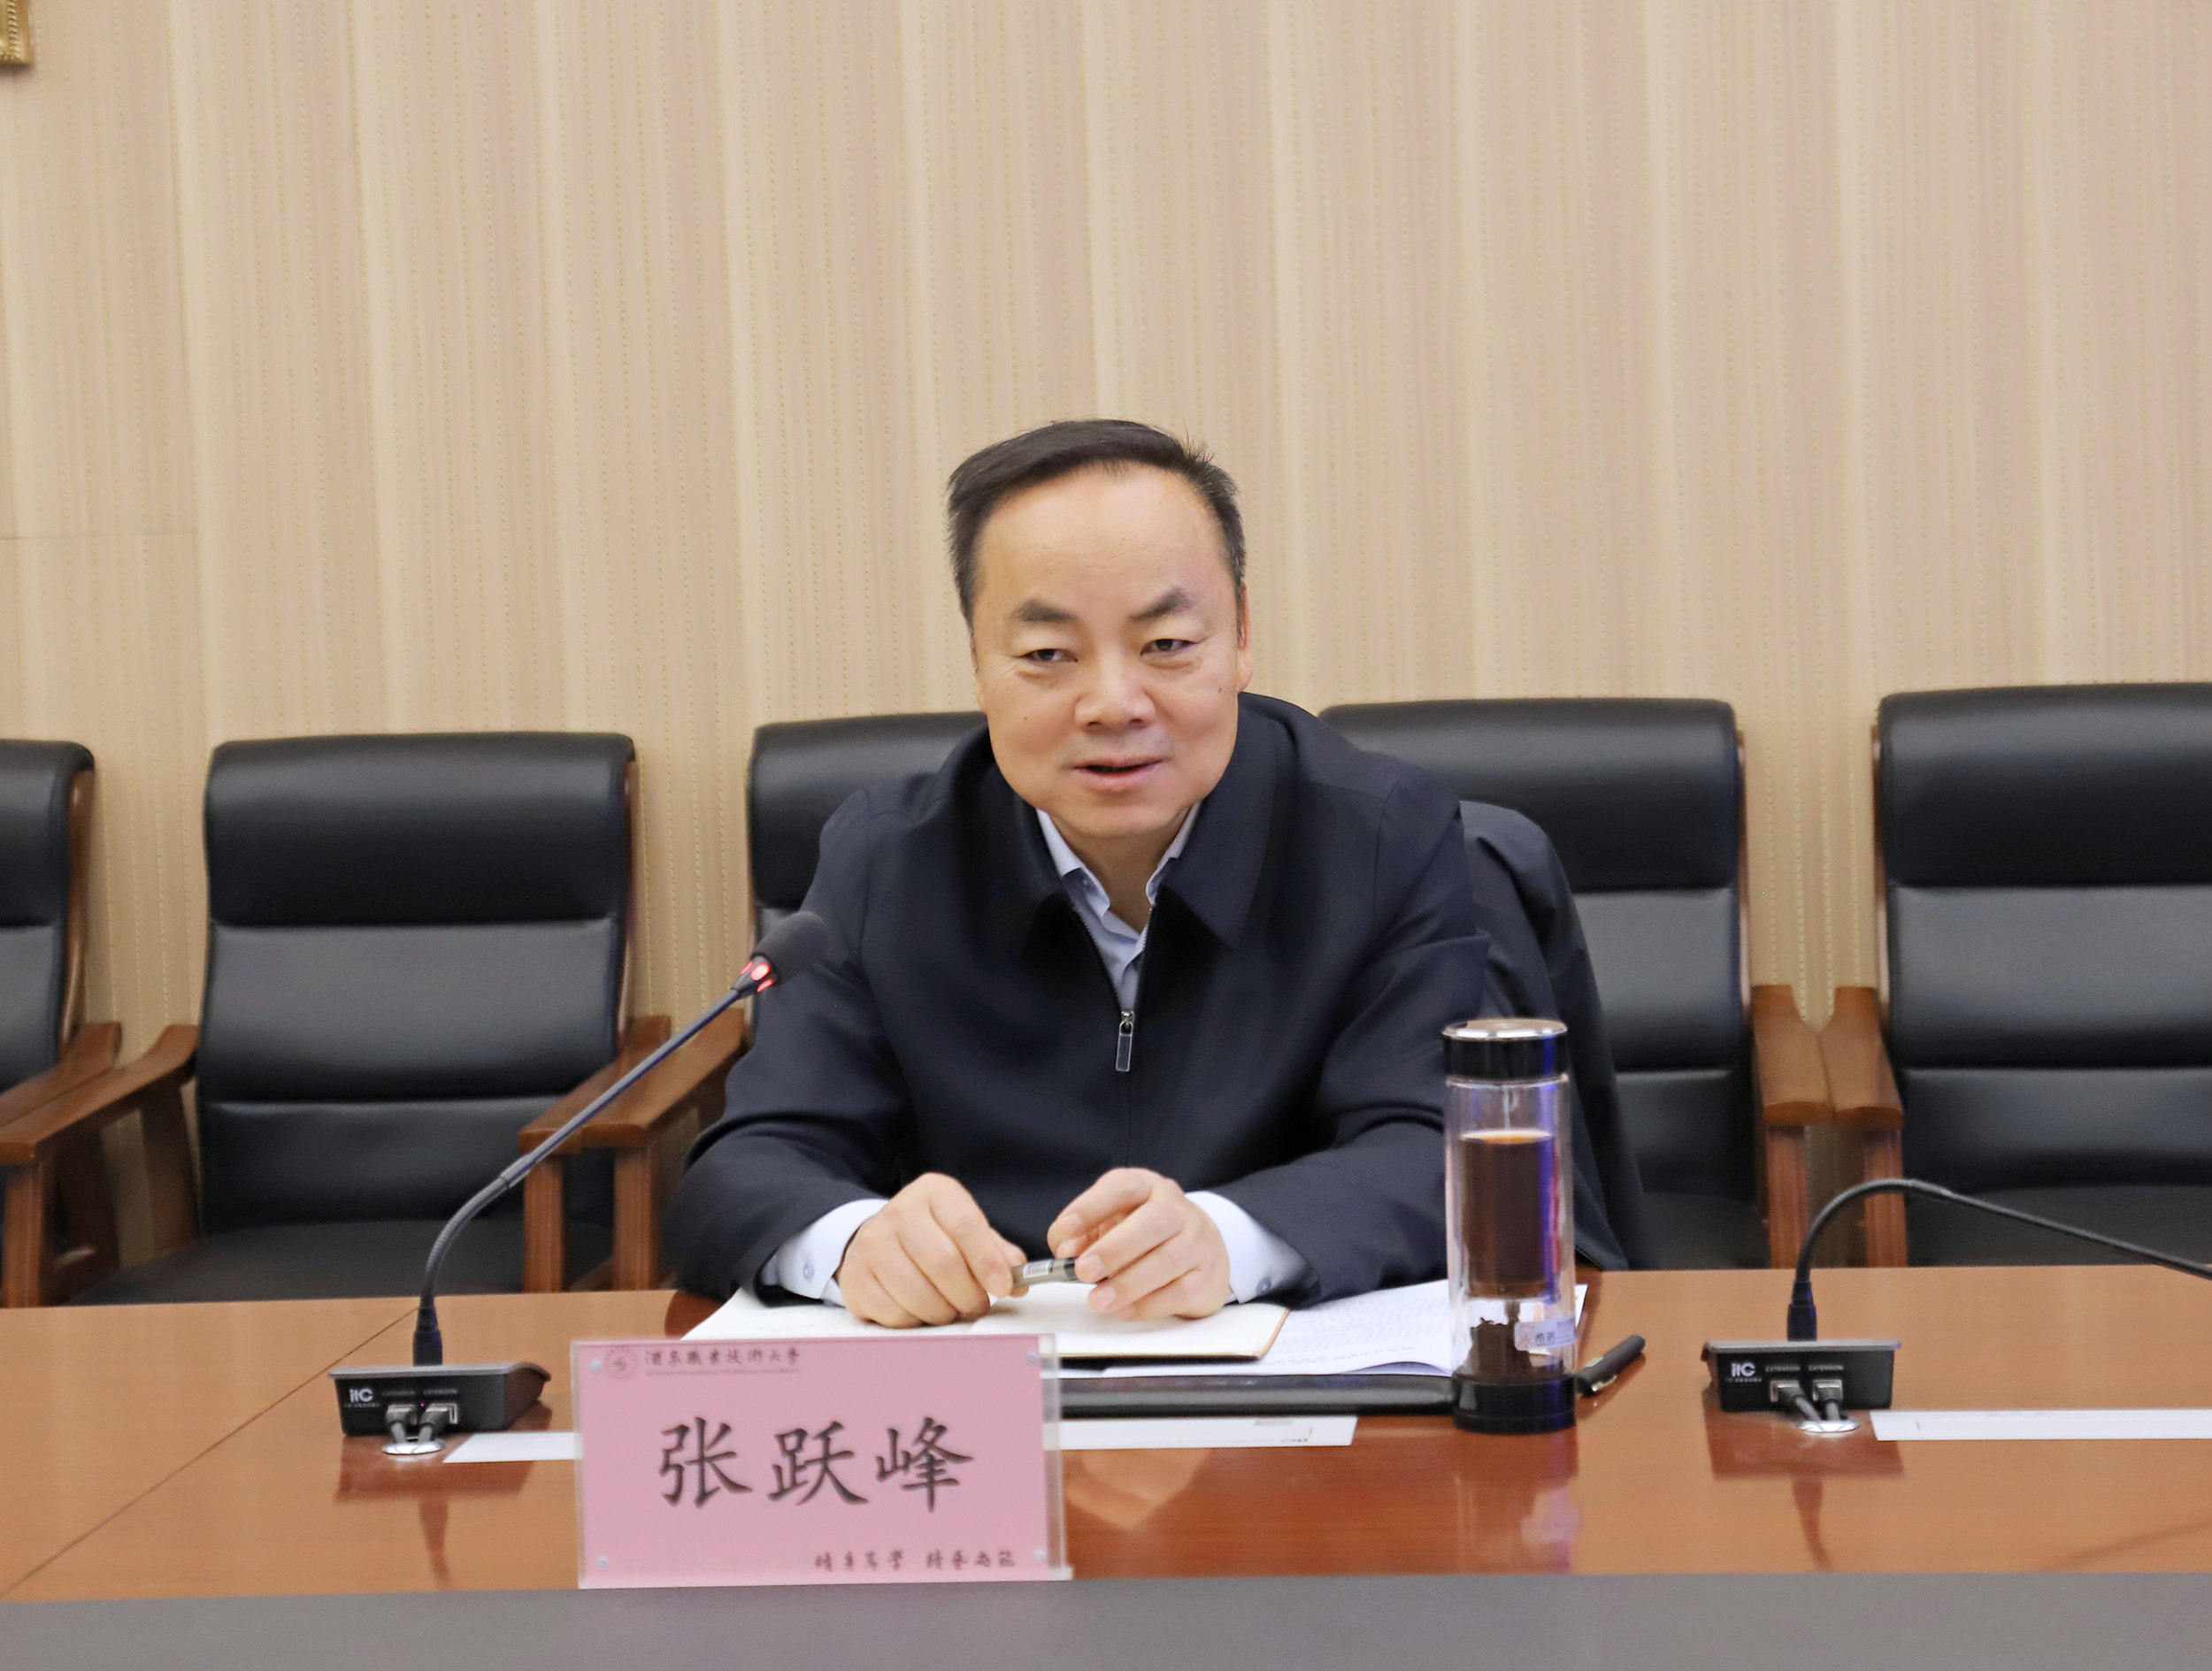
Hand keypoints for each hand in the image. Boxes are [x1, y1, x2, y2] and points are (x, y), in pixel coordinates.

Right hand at [834, 1174, 1024, 1327]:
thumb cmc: (930, 1235)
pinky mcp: (855, 1278)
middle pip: (943, 1263)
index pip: (966, 1226)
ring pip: (918, 1293)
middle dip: (969, 1294)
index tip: (1003, 1287)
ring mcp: (872, 1244)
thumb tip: (1018, 1278)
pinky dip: (915, 1320)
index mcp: (933, 1192)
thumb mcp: (965, 1229)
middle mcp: (899, 1212)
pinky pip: (894, 1312)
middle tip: (978, 1304)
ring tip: (951, 1307)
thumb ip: (995, 1250)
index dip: (988, 1262)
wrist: (878, 1237)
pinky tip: (921, 1309)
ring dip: (944, 1311)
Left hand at [1047, 1168, 1232, 1320]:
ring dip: (1129, 1283)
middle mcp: (1176, 1209)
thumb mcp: (1112, 1222)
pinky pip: (1181, 1291)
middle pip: (1151, 1223)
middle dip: (1113, 1249)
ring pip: (1168, 1260)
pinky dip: (1149, 1304)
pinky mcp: (1207, 1276)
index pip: (1121, 1187)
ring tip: (1099, 1300)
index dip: (1091, 1206)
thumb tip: (1065, 1251)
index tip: (1066, 1228)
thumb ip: (1084, 1232)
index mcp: (1147, 1187)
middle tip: (1083, 1270)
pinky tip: (1125, 1310)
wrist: (1202, 1249)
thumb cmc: (1147, 1234)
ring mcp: (1197, 1241)